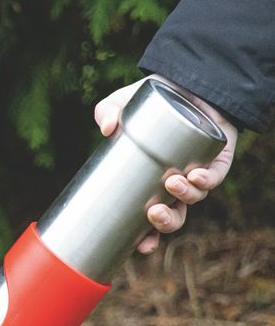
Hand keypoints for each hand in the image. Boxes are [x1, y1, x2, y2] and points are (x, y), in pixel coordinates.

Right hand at [93, 76, 237, 253]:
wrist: (186, 79)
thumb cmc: (152, 101)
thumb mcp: (120, 104)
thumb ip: (107, 112)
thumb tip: (108, 128)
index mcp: (150, 187)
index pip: (149, 222)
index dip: (147, 238)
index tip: (141, 246)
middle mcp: (175, 186)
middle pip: (175, 218)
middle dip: (166, 223)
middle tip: (153, 213)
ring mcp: (197, 174)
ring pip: (194, 198)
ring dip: (184, 197)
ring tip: (172, 183)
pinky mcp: (218, 159)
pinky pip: (215, 177)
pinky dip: (206, 181)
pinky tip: (194, 176)